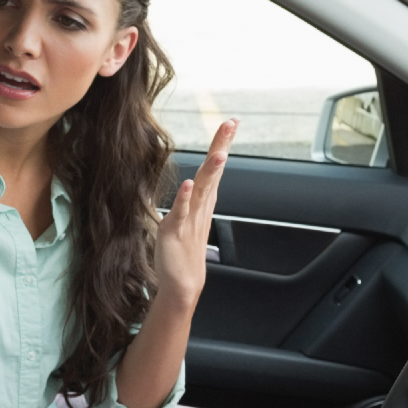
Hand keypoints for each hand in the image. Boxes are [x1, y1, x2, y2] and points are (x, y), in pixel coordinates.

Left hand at [155, 119, 235, 305]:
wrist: (182, 284)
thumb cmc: (184, 252)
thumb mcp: (190, 218)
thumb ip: (194, 199)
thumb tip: (198, 182)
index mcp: (203, 202)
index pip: (215, 168)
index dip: (223, 145)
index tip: (231, 123)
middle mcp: (200, 207)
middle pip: (213, 172)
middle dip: (222, 147)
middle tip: (231, 125)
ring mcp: (190, 219)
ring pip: (202, 190)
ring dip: (211, 171)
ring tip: (219, 153)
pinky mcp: (177, 231)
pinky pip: (182, 212)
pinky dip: (185, 198)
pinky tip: (188, 185)